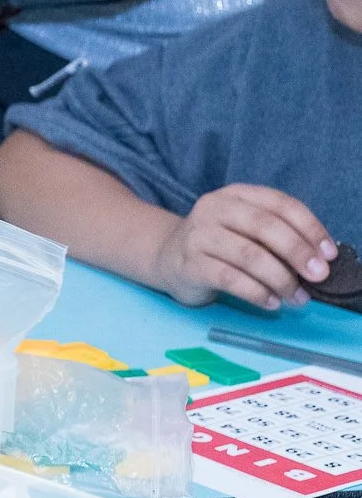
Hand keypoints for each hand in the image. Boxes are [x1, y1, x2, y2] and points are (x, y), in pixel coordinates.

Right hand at [147, 185, 332, 310]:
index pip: (279, 204)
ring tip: (298, 297)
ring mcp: (198, 235)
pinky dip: (257, 293)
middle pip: (264, 226)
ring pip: (249, 255)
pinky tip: (272, 302)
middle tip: (318, 276)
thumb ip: (277, 235)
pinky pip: (230, 279)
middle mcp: (213, 208)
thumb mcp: (245, 228)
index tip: (329, 254)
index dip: (309, 227)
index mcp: (235, 195)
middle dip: (298, 252)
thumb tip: (319, 259)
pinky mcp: (189, 264)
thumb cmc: (219, 245)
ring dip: (281, 279)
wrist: (167, 258)